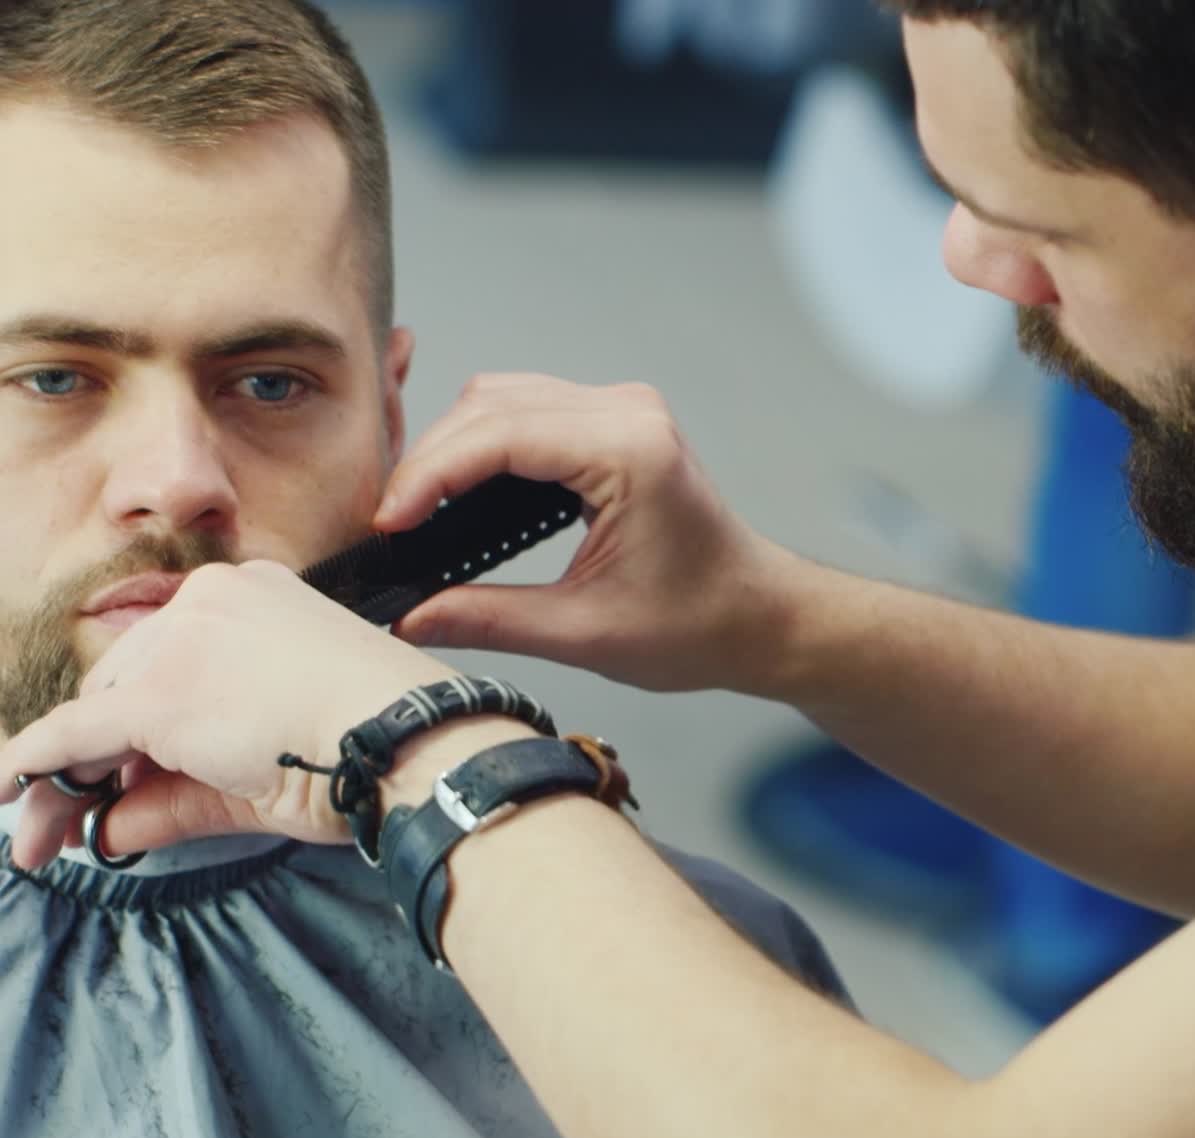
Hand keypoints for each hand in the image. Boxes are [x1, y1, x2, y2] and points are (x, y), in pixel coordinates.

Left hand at [0, 561, 454, 868]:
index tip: (110, 774)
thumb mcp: (264, 766)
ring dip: (62, 778)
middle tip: (62, 822)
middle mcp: (211, 602)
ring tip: (38, 836)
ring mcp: (186, 640)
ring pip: (95, 712)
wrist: (415, 741)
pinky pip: (76, 736)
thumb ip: (178, 791)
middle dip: (87, 759)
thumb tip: (109, 828)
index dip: (129, 729)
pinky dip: (35, 767)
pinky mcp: (165, 692)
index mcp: (252, 601)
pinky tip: (7, 792)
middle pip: (120, 685)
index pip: (167, 663)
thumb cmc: (379, 741)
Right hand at [377, 374, 788, 692]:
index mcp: (628, 451)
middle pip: (492, 405)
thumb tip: (410, 620)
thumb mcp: (585, 633)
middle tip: (393, 524)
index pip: (498, 435)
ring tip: (418, 509)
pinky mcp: (616, 425)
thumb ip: (489, 621)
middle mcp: (626, 413)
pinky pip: (529, 411)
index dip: (429, 475)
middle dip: (431, 461)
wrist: (757, 616)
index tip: (389, 522)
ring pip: (505, 399)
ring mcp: (623, 412)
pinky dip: (485, 444)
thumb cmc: (698, 624)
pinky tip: (461, 489)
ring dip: (454, 447)